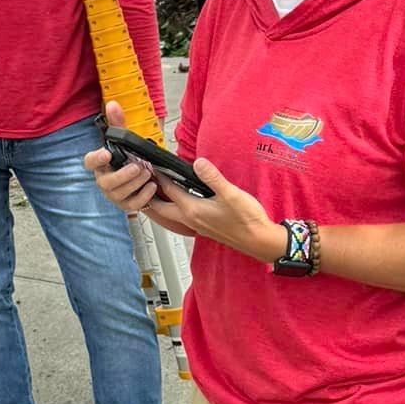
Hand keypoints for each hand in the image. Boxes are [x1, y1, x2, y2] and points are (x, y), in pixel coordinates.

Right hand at [83, 103, 206, 236]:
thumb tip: (113, 104)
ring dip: (136, 183)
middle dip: (123, 175)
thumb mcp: (125, 141)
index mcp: (100, 164)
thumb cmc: (129, 159)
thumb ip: (118, 123)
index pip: (90, 162)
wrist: (143, 178)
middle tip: (138, 166)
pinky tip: (151, 186)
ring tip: (148, 173)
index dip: (96, 159)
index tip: (106, 153)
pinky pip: (133, 205)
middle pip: (106, 182)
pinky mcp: (127, 206)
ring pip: (120, 194)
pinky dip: (144, 196)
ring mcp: (114, 195)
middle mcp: (104, 181)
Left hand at [150, 155, 283, 262]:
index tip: (152, 165)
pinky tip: (183, 202)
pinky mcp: (205, 227)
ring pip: (171, 214)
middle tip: (145, 182)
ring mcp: (197, 225)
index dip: (159, 176)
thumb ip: (212, 178)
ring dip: (162, 203)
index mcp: (193, 210)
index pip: (169, 191)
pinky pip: (182, 217)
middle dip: (151, 195)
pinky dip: (176, 208)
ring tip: (158, 191)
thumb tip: (198, 163)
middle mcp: (191, 219)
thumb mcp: (231, 194)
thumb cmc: (247, 220)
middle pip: (162, 208)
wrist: (259, 241)